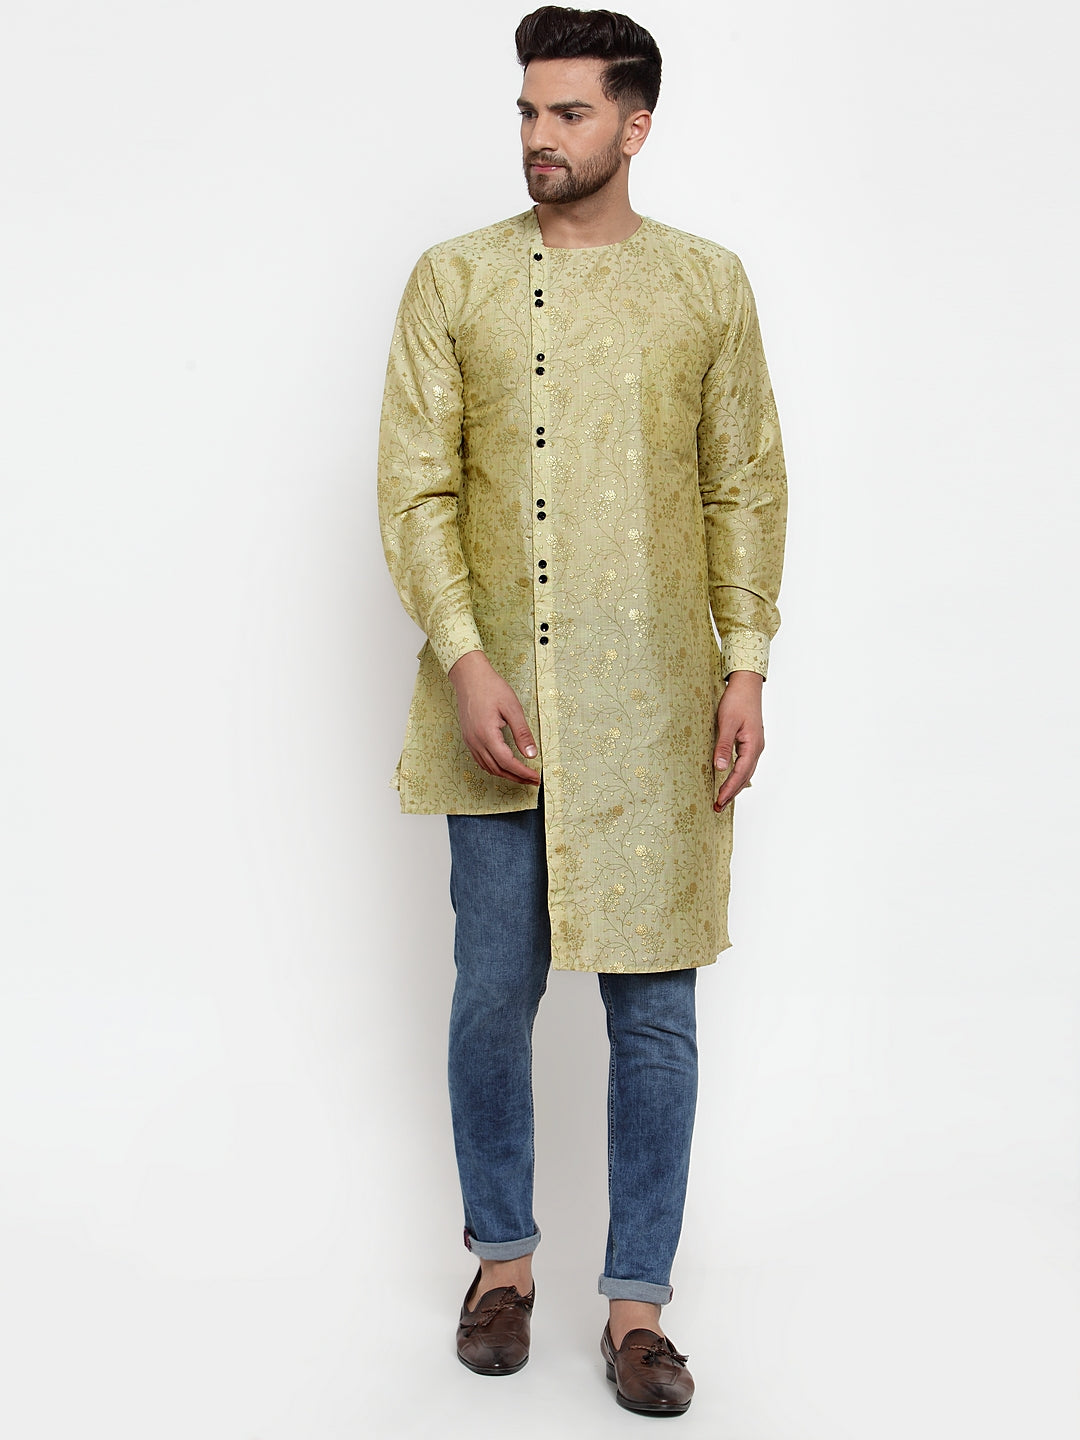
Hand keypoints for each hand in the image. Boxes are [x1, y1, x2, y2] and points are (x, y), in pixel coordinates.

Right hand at [448, 650, 540, 784]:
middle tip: (532, 780)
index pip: (507, 762)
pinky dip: (494, 767)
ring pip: (488, 767)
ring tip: (521, 776)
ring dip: (505, 774)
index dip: (523, 772)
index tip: (536, 777)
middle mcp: (475, 741)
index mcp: (487, 734)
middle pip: (497, 769)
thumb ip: (522, 733)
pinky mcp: (468, 738)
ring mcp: (470, 741)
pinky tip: (504, 766)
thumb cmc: (490, 687)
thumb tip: (531, 754)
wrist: (469, 676)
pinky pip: (480, 760)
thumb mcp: (512, 708)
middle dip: (516, 777)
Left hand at [713, 670, 764, 810]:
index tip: (718, 801)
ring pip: (746, 772)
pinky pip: (744, 764)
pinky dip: (737, 776)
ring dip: (734, 786)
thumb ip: (724, 746)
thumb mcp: (727, 723)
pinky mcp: (750, 742)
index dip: (729, 789)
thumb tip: (720, 768)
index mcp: (753, 745)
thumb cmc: (737, 700)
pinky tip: (729, 780)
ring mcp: (755, 745)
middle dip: (731, 793)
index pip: (740, 774)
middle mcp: (757, 748)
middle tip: (717, 808)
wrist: (747, 684)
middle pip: (745, 777)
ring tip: (722, 799)